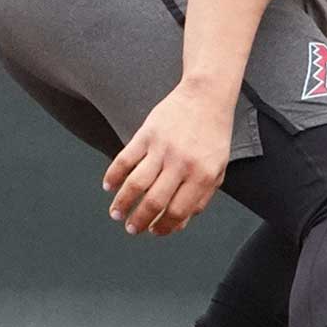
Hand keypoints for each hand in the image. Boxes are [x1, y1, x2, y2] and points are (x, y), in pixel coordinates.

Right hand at [101, 80, 233, 236]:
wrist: (207, 96)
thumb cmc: (213, 135)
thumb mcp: (218, 169)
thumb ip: (201, 197)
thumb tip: (177, 225)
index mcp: (203, 175)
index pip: (178, 211)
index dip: (164, 227)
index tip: (154, 231)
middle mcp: (183, 164)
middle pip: (154, 202)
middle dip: (139, 221)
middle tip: (131, 228)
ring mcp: (163, 149)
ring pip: (135, 185)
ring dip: (122, 203)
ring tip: (116, 214)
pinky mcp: (147, 134)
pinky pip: (124, 160)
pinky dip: (113, 176)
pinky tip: (109, 186)